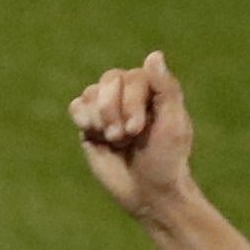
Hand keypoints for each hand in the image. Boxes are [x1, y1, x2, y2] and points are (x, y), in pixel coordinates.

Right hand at [70, 49, 199, 220]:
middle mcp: (130, 96)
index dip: (130, 101)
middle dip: (113, 109)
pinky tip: (97, 135)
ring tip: (114, 140)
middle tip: (125, 136)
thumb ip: (165, 88)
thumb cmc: (167, 159)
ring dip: (100, 117)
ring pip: (91, 92)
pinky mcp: (91, 127)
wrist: (149, 194)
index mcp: (152, 91)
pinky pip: (76, 106)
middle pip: (109, 79)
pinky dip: (83, 118)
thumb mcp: (173, 123)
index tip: (137, 130)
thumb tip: (154, 55)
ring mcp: (109, 111)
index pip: (132, 76)